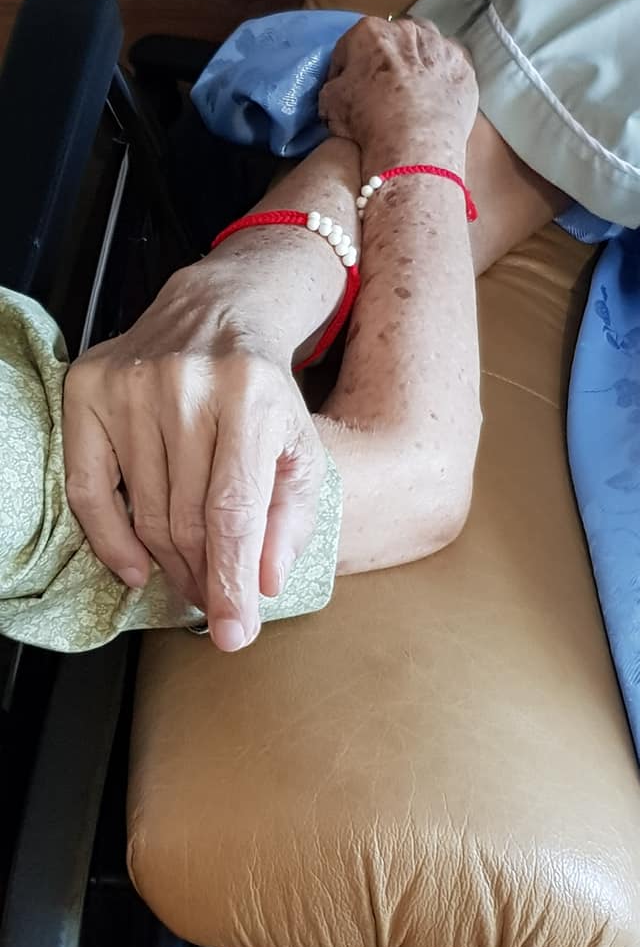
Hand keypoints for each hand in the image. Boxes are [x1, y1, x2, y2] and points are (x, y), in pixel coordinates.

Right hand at [62, 263, 326, 651]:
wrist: (218, 311)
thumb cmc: (263, 391)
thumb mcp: (301, 446)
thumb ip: (292, 516)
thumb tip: (265, 583)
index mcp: (249, 395)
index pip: (233, 511)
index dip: (232, 581)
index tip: (236, 635)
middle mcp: (184, 386)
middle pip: (185, 520)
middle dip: (204, 576)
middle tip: (215, 601)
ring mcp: (130, 385)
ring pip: (142, 512)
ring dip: (168, 563)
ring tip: (190, 577)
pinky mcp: (89, 387)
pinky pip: (87, 489)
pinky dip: (110, 541)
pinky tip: (137, 567)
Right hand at [318, 16, 477, 153]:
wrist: (414, 148)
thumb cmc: (368, 123)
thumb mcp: (331, 105)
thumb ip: (333, 86)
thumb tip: (338, 88)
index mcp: (370, 32)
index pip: (350, 46)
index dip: (345, 69)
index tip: (345, 87)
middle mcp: (408, 29)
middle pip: (391, 41)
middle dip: (385, 60)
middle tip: (380, 90)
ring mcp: (441, 46)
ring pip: (425, 47)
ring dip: (417, 62)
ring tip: (411, 92)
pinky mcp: (464, 68)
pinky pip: (448, 68)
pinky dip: (441, 80)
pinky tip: (435, 101)